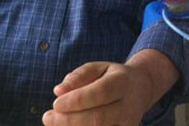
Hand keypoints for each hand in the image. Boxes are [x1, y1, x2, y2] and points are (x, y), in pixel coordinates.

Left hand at [43, 51, 176, 125]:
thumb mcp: (98, 68)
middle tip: (47, 117)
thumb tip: (59, 91)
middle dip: (69, 121)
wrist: (141, 89)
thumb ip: (78, 77)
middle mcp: (129, 106)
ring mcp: (128, 124)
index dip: (77, 100)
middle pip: (99, 118)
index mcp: (123, 82)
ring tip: (54, 124)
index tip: (55, 103)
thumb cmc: (112, 77)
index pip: (101, 92)